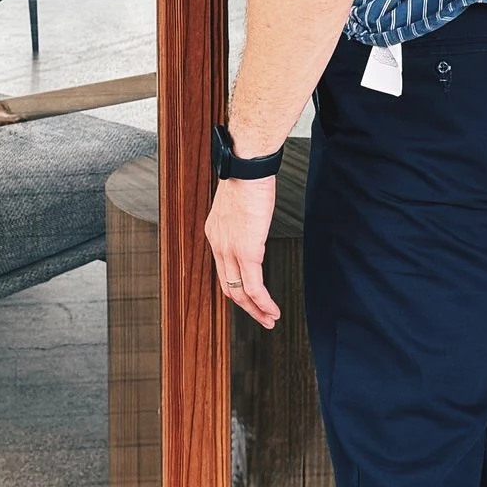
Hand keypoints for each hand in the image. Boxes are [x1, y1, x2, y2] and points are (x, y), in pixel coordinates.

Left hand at [205, 175, 280, 329]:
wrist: (248, 167)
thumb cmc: (248, 176)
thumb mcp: (241, 202)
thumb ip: (243, 218)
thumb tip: (252, 221)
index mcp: (215, 233)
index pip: (223, 269)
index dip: (237, 287)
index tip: (249, 298)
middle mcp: (218, 244)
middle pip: (228, 286)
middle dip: (245, 307)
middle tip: (260, 317)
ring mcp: (231, 250)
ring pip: (240, 292)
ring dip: (255, 310)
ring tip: (269, 319)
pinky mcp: (247, 251)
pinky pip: (254, 286)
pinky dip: (263, 303)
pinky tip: (272, 310)